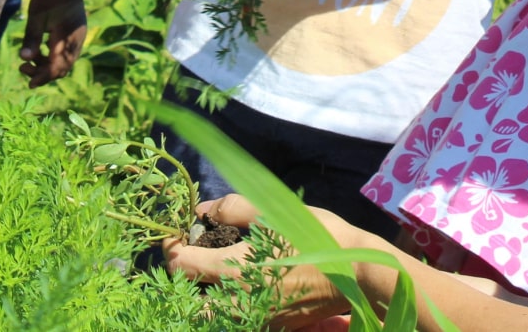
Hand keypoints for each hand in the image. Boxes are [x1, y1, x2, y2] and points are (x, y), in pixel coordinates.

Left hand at [16, 0, 85, 85]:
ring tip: (29, 60)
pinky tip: (40, 51)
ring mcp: (79, 36)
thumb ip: (32, 38)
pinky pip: (67, 52)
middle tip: (23, 69)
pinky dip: (53, 57)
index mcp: (68, 37)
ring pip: (65, 61)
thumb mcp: (37, 16)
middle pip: (63, 67)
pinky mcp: (76, 32)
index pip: (57, 67)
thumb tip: (23, 59)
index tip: (29, 83)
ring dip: (48, 65)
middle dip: (44, 73)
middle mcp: (77, 40)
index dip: (43, 77)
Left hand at [164, 196, 353, 328]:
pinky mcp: (269, 327)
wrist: (357, 275)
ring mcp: (252, 320)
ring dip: (204, 290)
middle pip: (187, 296)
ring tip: (216, 264)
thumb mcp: (274, 211)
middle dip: (183, 273)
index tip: (176, 232)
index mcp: (233, 271)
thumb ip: (232, 208)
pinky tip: (243, 280)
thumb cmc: (316, 237)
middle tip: (195, 249)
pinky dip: (227, 302)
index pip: (178, 265)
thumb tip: (202, 211)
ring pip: (209, 312)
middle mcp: (236, 303)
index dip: (170, 245)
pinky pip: (234, 318)